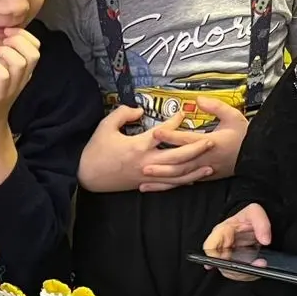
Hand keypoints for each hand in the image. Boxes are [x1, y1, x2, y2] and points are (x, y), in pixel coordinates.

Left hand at [0, 29, 39, 134]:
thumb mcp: (5, 71)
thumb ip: (9, 56)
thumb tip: (6, 36)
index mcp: (26, 71)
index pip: (37, 47)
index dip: (24, 34)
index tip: (7, 33)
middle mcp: (23, 78)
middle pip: (34, 53)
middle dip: (17, 40)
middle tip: (1, 43)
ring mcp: (12, 87)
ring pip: (20, 62)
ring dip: (4, 52)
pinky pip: (2, 75)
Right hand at [85, 105, 217, 191]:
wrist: (86, 176)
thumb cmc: (95, 150)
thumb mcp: (105, 126)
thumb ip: (122, 114)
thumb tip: (138, 110)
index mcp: (138, 146)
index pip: (163, 132)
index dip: (175, 122)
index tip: (184, 113)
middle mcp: (146, 162)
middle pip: (177, 157)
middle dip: (195, 149)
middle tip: (210, 141)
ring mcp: (147, 176)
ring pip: (176, 174)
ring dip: (194, 169)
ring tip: (210, 164)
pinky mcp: (144, 184)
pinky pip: (167, 185)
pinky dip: (181, 182)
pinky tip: (193, 179)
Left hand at [148, 98, 247, 188]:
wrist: (255, 157)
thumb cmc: (244, 136)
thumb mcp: (233, 116)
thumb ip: (216, 107)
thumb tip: (199, 99)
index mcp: (211, 142)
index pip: (187, 140)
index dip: (171, 136)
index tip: (156, 133)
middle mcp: (205, 159)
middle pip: (179, 163)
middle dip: (160, 164)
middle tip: (142, 163)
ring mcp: (203, 170)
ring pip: (180, 176)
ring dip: (162, 178)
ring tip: (144, 178)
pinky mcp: (203, 177)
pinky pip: (184, 183)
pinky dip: (169, 186)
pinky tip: (156, 186)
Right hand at [202, 203, 272, 281]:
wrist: (254, 223)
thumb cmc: (249, 216)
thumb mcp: (255, 212)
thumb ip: (261, 223)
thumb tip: (265, 240)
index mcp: (221, 232)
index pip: (210, 247)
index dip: (213, 258)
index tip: (227, 263)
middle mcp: (222, 246)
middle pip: (220, 264)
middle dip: (236, 268)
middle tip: (255, 265)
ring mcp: (228, 256)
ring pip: (229, 271)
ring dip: (245, 272)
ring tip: (261, 264)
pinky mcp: (236, 263)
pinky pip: (238, 273)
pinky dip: (249, 273)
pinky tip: (258, 267)